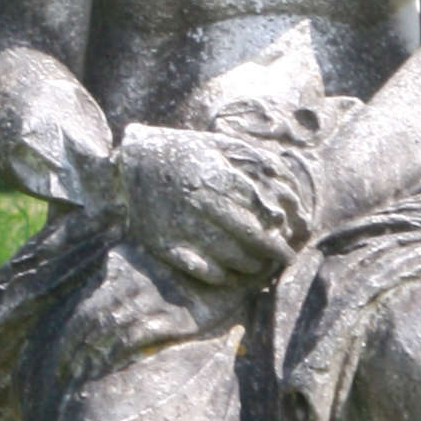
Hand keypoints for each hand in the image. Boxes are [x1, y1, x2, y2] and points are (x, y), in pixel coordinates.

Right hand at [117, 124, 313, 290]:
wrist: (132, 163)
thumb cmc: (185, 152)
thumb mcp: (219, 145)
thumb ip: (253, 159)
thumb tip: (285, 180)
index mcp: (216, 179)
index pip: (258, 208)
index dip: (278, 223)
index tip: (288, 230)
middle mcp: (201, 205)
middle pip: (248, 236)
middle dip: (273, 250)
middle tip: (286, 257)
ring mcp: (183, 227)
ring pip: (229, 256)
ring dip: (251, 265)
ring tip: (260, 265)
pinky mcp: (166, 245)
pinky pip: (200, 269)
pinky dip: (220, 275)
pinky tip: (231, 274)